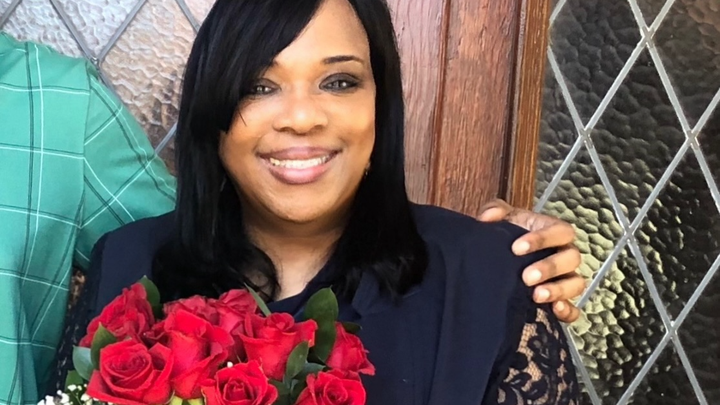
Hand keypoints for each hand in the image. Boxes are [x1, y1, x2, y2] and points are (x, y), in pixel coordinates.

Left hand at [479, 199, 584, 322]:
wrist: (504, 256)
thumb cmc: (509, 234)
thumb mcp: (503, 219)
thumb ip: (495, 210)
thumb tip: (487, 217)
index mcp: (554, 231)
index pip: (560, 231)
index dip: (542, 239)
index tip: (516, 249)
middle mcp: (565, 254)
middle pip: (571, 258)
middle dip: (550, 268)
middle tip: (526, 277)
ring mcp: (566, 278)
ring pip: (576, 283)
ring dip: (558, 290)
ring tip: (537, 296)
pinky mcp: (562, 300)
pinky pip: (575, 309)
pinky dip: (568, 311)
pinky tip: (554, 311)